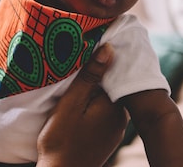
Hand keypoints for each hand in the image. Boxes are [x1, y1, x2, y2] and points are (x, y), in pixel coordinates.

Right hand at [37, 43, 127, 166]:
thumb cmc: (61, 138)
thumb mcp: (71, 103)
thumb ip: (90, 77)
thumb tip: (109, 48)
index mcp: (115, 106)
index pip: (115, 73)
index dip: (103, 59)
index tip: (91, 45)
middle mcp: (121, 115)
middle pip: (113, 84)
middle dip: (99, 72)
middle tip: (81, 58)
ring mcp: (116, 126)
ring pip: (108, 96)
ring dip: (97, 85)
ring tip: (80, 74)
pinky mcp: (108, 132)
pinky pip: (105, 107)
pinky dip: (96, 99)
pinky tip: (83, 96)